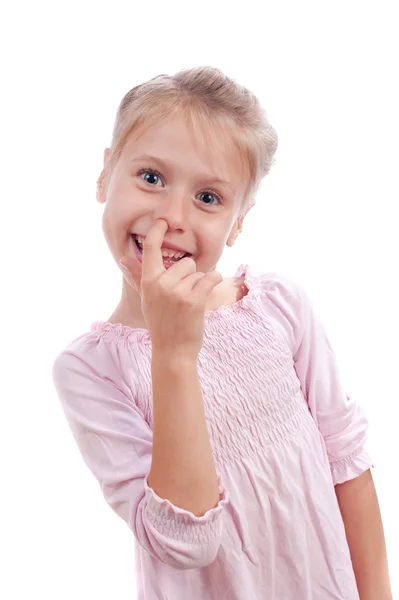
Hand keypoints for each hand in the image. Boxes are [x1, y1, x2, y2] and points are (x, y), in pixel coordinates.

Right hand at [120, 219, 222, 358]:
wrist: (173, 351)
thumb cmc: (161, 323)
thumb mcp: (146, 298)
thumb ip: (138, 276)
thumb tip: (123, 258)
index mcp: (148, 281)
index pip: (150, 249)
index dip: (156, 231)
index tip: (162, 220)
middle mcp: (160, 284)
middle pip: (185, 262)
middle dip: (189, 276)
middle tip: (182, 297)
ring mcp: (177, 292)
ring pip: (199, 272)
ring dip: (200, 284)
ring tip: (190, 303)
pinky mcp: (193, 299)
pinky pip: (211, 278)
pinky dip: (214, 284)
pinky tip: (205, 297)